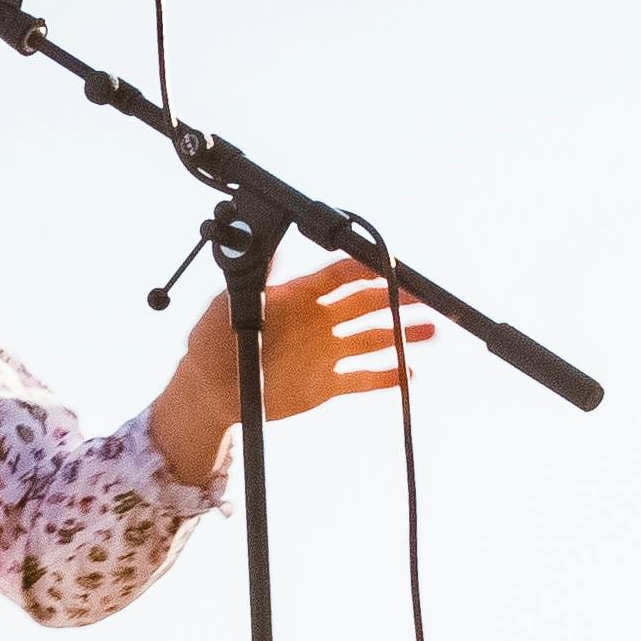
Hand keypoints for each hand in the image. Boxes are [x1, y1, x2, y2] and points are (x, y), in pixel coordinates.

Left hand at [148, 258, 430, 483]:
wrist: (209, 390)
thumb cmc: (210, 342)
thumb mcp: (225, 306)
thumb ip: (254, 281)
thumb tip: (269, 249)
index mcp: (297, 297)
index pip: (339, 276)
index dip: (364, 270)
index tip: (389, 268)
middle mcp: (318, 321)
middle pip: (366, 304)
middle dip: (397, 299)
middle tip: (426, 298)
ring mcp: (325, 351)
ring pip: (372, 339)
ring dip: (401, 334)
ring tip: (431, 331)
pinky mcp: (326, 383)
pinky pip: (362, 378)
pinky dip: (386, 377)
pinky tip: (409, 373)